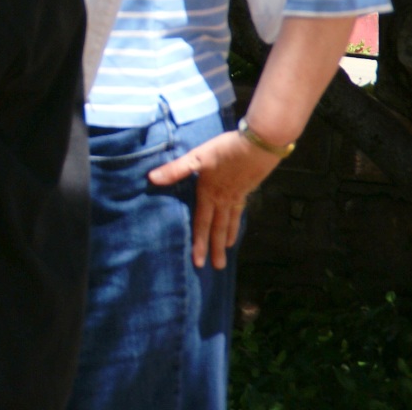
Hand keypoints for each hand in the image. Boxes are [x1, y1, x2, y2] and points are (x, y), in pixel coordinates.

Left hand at [148, 129, 281, 269]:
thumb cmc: (225, 149)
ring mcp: (237, 196)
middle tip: (217, 268)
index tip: (198, 262)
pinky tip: (235, 227)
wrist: (259, 144)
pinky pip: (239, 213)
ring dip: (227, 239)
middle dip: (215, 248)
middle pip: (218, 228)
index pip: (201, 223)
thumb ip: (176, 169)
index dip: (199, 242)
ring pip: (230, 222)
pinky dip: (237, 224)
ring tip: (226, 254)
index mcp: (208, 193)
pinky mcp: (246, 190)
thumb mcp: (197, 156)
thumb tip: (152, 179)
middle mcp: (223, 199)